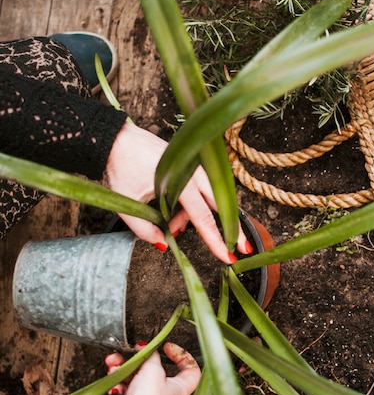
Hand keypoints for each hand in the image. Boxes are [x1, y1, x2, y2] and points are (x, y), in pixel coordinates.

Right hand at [104, 342, 200, 394]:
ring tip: (113, 366)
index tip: (166, 347)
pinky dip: (119, 383)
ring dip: (123, 369)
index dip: (181, 354)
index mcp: (180, 387)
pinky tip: (114, 383)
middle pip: (154, 369)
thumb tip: (148, 348)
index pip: (190, 367)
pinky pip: (127, 390)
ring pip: (137, 378)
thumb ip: (151, 356)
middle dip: (137, 360)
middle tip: (127, 354)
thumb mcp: (153, 370)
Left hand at [106, 122, 251, 263]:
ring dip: (197, 218)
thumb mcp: (128, 203)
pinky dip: (192, 206)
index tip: (228, 255)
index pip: (203, 218)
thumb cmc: (121, 165)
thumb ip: (145, 229)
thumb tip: (162, 243)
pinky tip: (175, 215)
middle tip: (237, 247)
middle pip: (219, 206)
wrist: (117, 138)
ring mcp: (193, 168)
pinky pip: (200, 190)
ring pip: (208, 199)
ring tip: (172, 228)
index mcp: (181, 182)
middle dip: (228, 228)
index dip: (216, 240)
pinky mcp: (188, 166)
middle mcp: (193, 173)